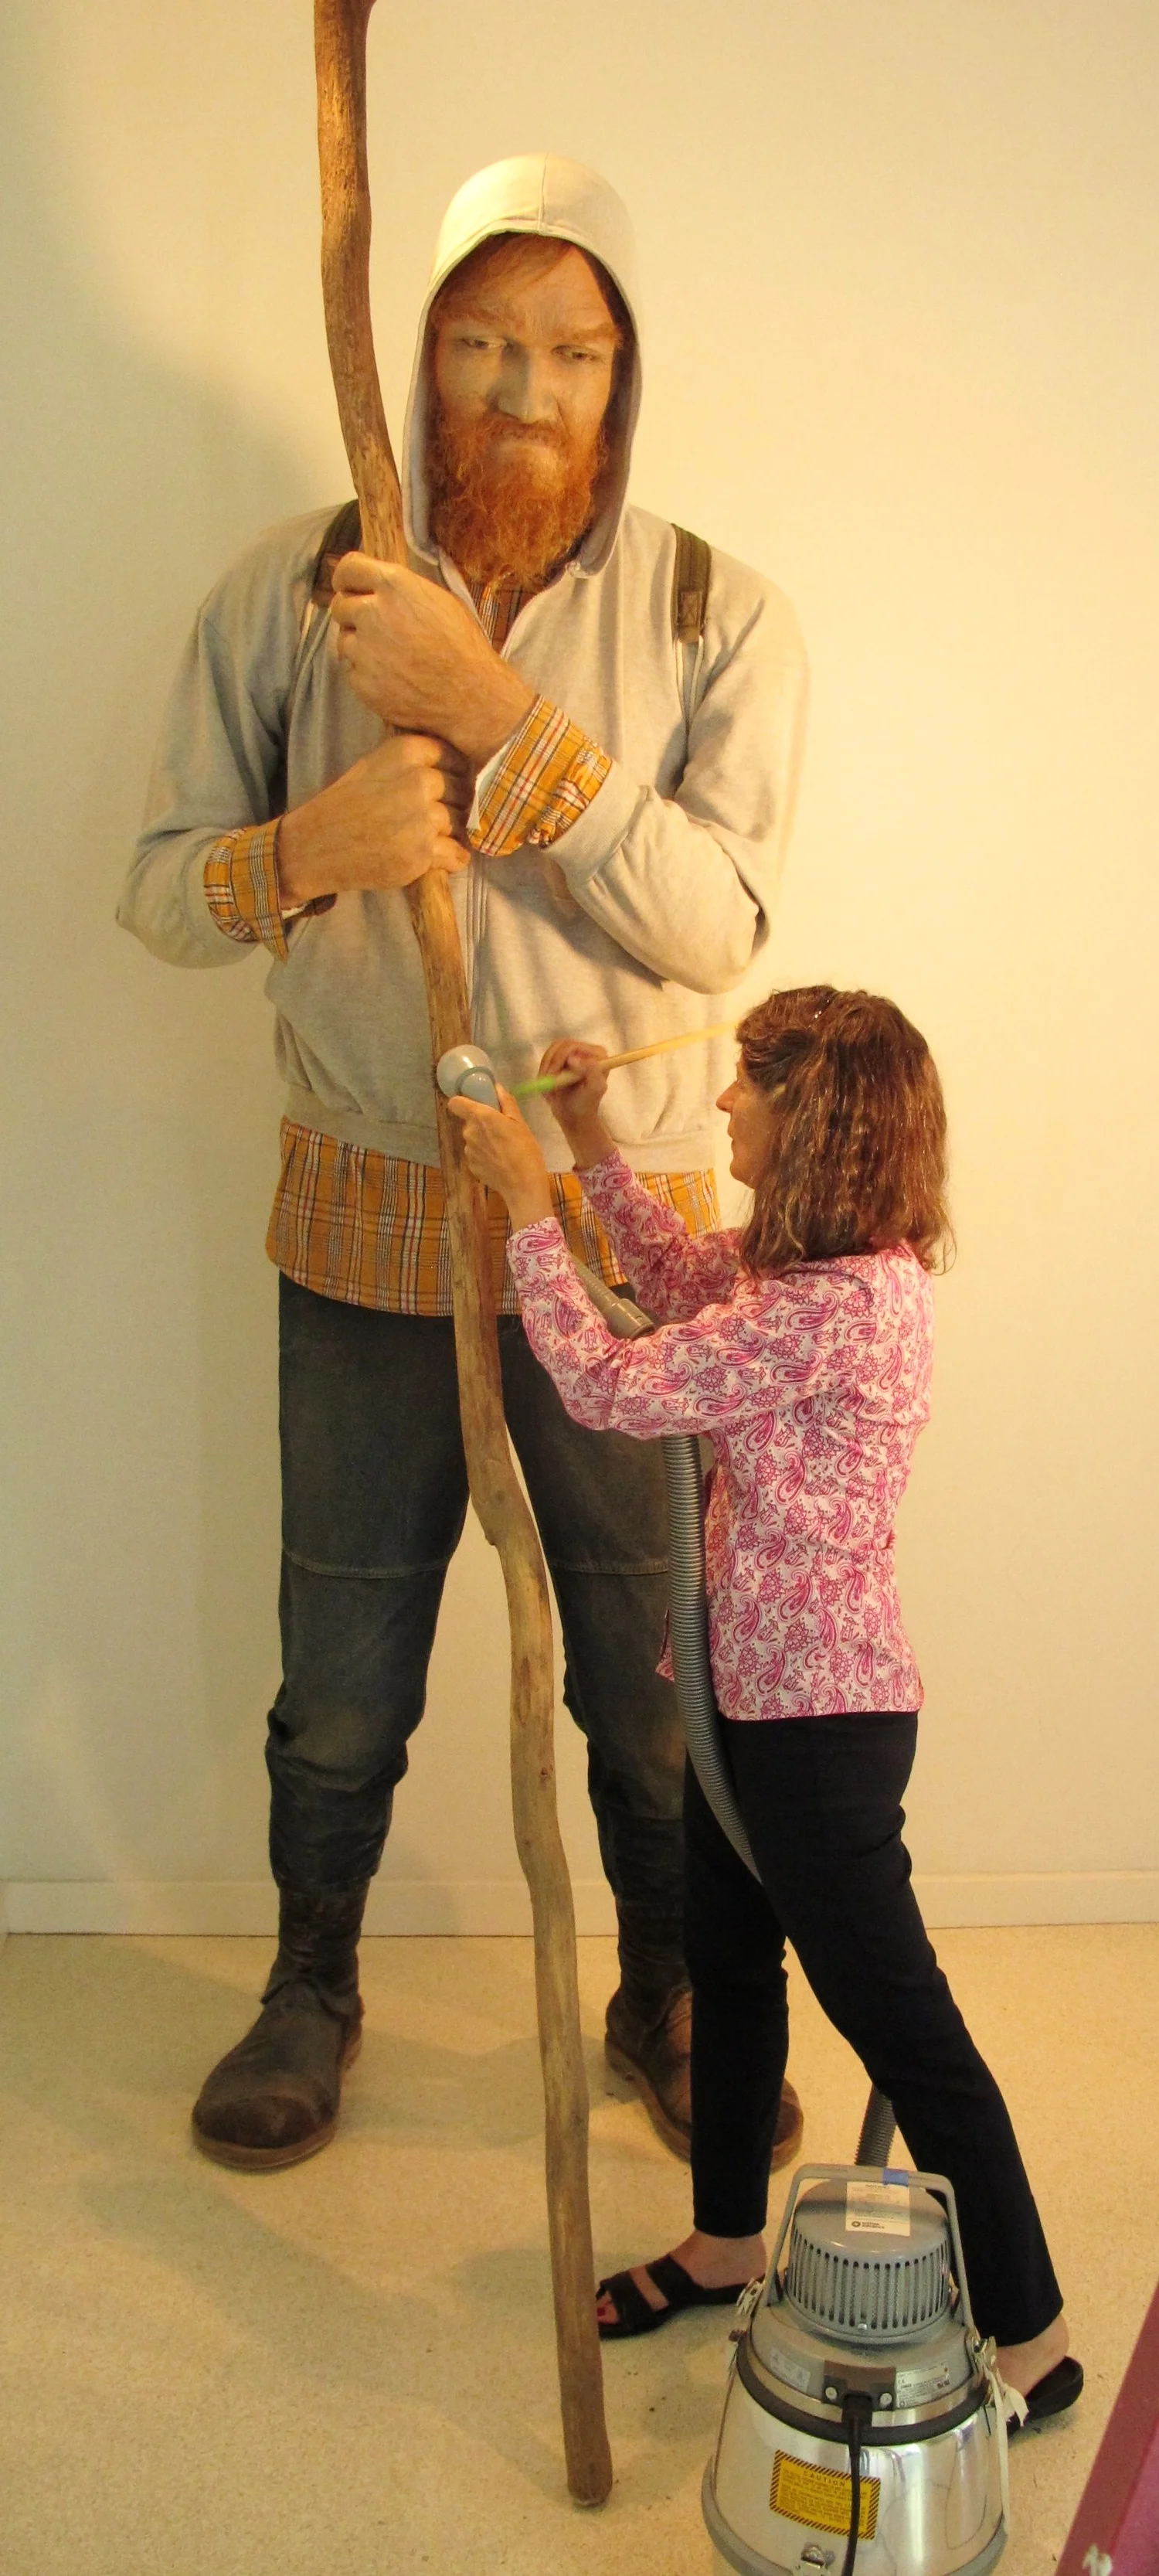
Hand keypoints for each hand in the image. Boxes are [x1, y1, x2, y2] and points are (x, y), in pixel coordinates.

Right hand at [277, 733, 471, 905]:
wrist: (314, 846)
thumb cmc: (345, 806)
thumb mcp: (374, 766)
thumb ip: (414, 763)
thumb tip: (462, 769)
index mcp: (405, 752)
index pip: (455, 758)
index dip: (455, 775)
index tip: (444, 789)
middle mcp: (418, 780)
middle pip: (462, 791)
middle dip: (453, 806)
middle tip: (429, 819)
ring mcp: (422, 817)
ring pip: (460, 823)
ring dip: (448, 834)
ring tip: (421, 839)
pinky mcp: (423, 852)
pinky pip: (458, 855)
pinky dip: (450, 860)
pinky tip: (428, 858)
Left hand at [331, 553, 535, 763]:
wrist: (471, 695)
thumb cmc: (462, 646)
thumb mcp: (439, 600)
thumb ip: (402, 589)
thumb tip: (377, 586)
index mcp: (394, 586)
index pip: (349, 568)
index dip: (346, 577)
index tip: (346, 585)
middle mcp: (373, 614)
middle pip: (340, 605)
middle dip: (353, 613)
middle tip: (375, 626)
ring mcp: (364, 650)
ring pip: (344, 640)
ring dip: (359, 645)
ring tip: (391, 656)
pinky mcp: (362, 682)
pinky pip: (352, 671)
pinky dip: (367, 673)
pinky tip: (393, 677)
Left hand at [446, 1086, 553, 1229]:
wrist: (523, 1185)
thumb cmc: (525, 1150)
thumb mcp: (520, 1122)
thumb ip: (506, 1102)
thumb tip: (497, 1087)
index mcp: (480, 1117)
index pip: (455, 1103)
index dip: (462, 1102)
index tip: (475, 1104)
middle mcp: (469, 1132)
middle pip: (468, 1122)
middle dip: (481, 1124)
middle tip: (500, 1130)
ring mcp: (468, 1151)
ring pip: (472, 1139)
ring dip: (483, 1140)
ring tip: (503, 1149)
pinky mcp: (471, 1167)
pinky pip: (475, 1155)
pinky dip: (484, 1156)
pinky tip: (499, 1162)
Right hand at [537, 1039, 614, 1168]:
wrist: (574, 1116)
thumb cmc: (586, 1104)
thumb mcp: (594, 1089)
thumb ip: (591, 1071)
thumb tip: (573, 1058)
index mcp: (597, 1055)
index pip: (572, 1046)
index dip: (559, 1058)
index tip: (553, 1076)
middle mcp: (586, 1051)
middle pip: (559, 1046)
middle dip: (550, 1064)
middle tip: (546, 1081)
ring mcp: (572, 1055)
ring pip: (550, 1052)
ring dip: (545, 1069)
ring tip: (549, 1088)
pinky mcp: (561, 1060)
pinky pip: (546, 1060)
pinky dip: (543, 1073)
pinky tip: (549, 1086)